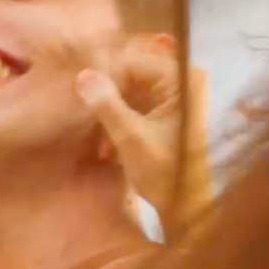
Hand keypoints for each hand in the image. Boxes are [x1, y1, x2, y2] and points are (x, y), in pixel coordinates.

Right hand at [77, 51, 214, 238]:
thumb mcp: (131, 138)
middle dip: (108, 95)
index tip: (82, 100)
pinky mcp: (167, 111)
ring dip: (111, 111)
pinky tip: (108, 145)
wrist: (186, 206)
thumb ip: (107, 105)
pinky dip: (120, 119)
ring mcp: (175, 95)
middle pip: (131, 73)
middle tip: (86, 117)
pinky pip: (136, 102)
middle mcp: (182, 79)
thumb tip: (83, 75)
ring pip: (130, 89)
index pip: (132, 62)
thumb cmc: (165, 173)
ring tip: (99, 139)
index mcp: (181, 79)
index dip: (105, 78)